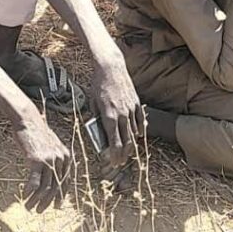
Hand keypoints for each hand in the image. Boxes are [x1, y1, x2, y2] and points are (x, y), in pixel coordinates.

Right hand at [14, 114, 69, 212]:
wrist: (28, 120)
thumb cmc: (37, 133)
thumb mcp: (51, 146)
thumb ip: (55, 159)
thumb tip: (53, 175)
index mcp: (66, 157)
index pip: (66, 182)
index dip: (60, 196)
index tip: (55, 206)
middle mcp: (61, 160)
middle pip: (56, 187)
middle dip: (47, 202)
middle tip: (40, 211)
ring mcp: (49, 160)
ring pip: (45, 187)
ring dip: (36, 200)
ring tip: (29, 207)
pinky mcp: (37, 160)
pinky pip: (34, 182)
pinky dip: (29, 192)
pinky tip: (24, 197)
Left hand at [90, 50, 143, 185]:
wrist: (110, 68)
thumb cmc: (98, 85)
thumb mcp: (92, 103)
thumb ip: (96, 119)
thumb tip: (100, 133)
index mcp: (109, 117)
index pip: (115, 143)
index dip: (115, 156)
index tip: (114, 163)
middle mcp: (121, 115)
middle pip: (126, 141)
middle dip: (123, 155)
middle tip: (120, 162)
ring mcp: (131, 109)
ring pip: (134, 132)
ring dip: (131, 144)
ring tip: (127, 152)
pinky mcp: (136, 103)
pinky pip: (140, 120)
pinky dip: (139, 129)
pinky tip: (138, 136)